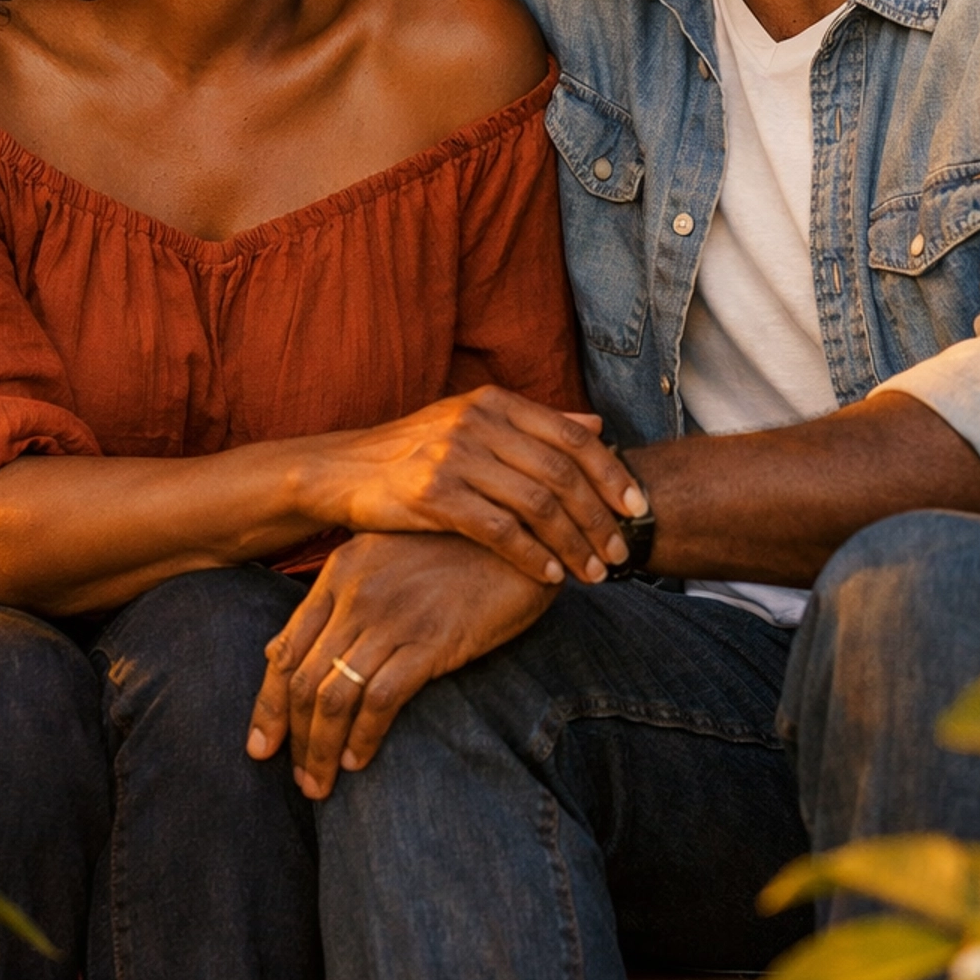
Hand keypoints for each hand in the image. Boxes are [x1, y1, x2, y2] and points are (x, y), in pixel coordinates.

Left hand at [246, 532, 554, 799]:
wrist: (519, 540)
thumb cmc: (454, 555)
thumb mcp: (386, 562)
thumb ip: (339, 601)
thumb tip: (280, 650)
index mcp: (340, 572)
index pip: (285, 650)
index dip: (268, 705)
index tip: (261, 747)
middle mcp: (356, 593)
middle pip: (303, 680)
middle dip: (294, 739)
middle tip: (300, 781)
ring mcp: (392, 617)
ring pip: (334, 696)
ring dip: (321, 749)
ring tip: (322, 785)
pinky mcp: (430, 641)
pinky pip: (380, 700)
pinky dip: (363, 738)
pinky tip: (360, 761)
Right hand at [306, 388, 646, 586]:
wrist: (342, 470)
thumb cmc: (415, 452)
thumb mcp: (474, 424)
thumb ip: (535, 425)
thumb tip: (596, 424)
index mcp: (495, 403)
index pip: (572, 436)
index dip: (611, 473)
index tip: (637, 508)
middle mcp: (479, 423)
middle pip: (561, 473)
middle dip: (599, 518)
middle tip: (619, 553)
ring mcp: (455, 457)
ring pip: (536, 504)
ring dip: (572, 543)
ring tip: (592, 573)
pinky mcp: (433, 496)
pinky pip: (499, 530)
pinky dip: (531, 556)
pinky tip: (549, 576)